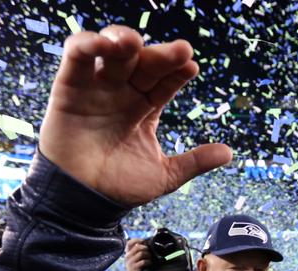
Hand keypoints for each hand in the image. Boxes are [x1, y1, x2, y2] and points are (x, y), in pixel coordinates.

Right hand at [39, 26, 232, 206]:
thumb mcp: (165, 175)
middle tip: (179, 51)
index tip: (191, 66)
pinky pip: (75, 59)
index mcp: (145, 108)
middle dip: (161, 55)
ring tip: (135, 42)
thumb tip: (229, 154)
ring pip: (111, 53)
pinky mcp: (68, 89)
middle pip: (143, 64)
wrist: (83, 202)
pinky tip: (102, 44)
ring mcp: (97, 89)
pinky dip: (86, 44)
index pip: (165, 82)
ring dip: (123, 41)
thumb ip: (195, 162)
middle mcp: (122, 94)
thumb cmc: (119, 187)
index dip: (177, 71)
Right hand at [125, 238, 150, 270]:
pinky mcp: (134, 268)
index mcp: (128, 252)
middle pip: (137, 247)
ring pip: (141, 253)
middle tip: (149, 252)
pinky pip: (143, 262)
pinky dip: (148, 262)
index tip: (144, 241)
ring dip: (148, 255)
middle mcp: (127, 256)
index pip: (129, 242)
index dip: (137, 240)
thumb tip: (147, 243)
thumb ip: (139, 250)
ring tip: (150, 258)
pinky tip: (149, 263)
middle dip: (146, 248)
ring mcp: (130, 262)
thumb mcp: (136, 257)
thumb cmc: (137, 266)